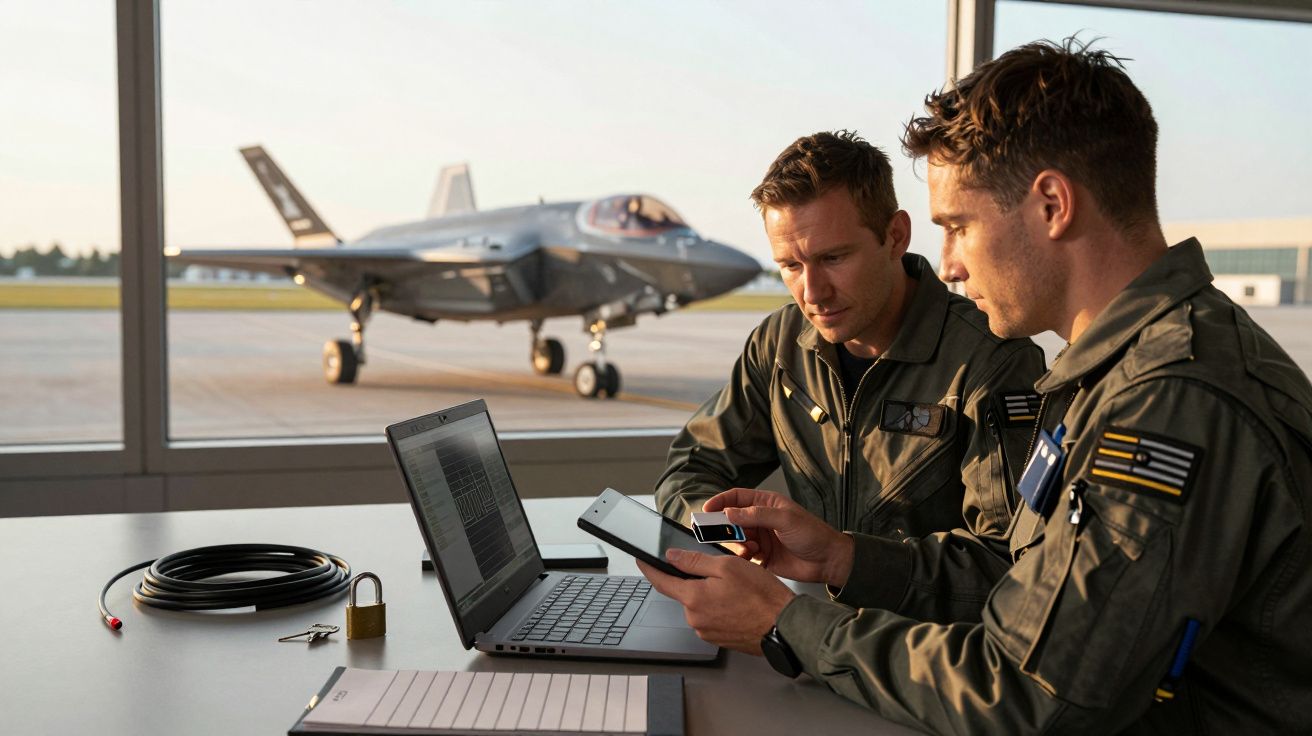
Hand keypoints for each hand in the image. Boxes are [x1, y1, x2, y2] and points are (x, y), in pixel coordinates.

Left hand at [636, 550, 794, 654]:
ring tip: (738, 589)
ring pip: (700, 604)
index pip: (662, 581)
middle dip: (697, 579)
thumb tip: (671, 556)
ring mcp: (707, 631)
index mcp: (693, 598)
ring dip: (711, 594)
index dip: (650, 568)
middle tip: (723, 572)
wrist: (784, 627)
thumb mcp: (728, 566)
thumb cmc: (762, 596)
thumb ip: (695, 561)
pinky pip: (712, 617)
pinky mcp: (719, 639)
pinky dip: (720, 607)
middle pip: (685, 592)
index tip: (642, 560)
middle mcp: (695, 618)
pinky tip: (739, 602)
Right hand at [705, 488, 854, 586]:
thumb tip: (730, 512)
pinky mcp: (761, 558)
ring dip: (736, 544)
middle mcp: (760, 520)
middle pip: (731, 519)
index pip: (736, 498)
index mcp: (766, 504)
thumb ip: (757, 515)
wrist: (828, 561)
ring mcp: (760, 539)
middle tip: (713, 533)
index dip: (720, 502)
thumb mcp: (786, 519)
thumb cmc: (813, 534)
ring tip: (749, 548)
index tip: (707, 510)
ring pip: (735, 539)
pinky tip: (751, 558)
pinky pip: (742, 556)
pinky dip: (742, 558)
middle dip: (722, 526)